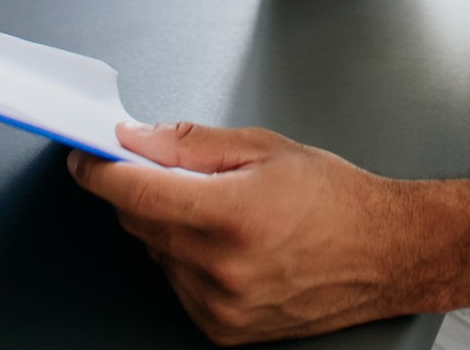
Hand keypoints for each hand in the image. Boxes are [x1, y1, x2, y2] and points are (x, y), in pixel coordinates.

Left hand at [67, 121, 427, 343]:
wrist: (383, 254)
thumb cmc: (335, 198)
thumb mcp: (264, 147)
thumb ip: (191, 143)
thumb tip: (136, 139)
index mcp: (232, 214)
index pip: (136, 193)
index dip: (101, 172)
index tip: (86, 158)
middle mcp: (222, 267)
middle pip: (141, 224)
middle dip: (148, 192)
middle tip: (184, 174)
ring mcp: (221, 305)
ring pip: (158, 256)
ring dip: (173, 229)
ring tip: (228, 213)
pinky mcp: (222, 330)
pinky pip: (178, 285)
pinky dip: (190, 262)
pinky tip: (231, 246)